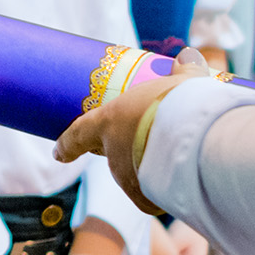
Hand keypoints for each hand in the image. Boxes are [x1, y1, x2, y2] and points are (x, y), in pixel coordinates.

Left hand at [54, 72, 192, 213]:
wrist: (197, 140)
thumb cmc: (183, 105)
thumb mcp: (182, 82)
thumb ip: (183, 71)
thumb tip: (187, 54)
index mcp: (109, 122)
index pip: (78, 134)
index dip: (67, 144)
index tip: (58, 153)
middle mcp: (113, 153)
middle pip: (111, 155)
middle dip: (125, 150)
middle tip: (144, 140)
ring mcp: (128, 177)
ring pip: (133, 176)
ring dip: (146, 169)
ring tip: (172, 160)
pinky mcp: (147, 197)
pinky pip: (151, 199)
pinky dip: (161, 194)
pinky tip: (176, 188)